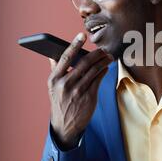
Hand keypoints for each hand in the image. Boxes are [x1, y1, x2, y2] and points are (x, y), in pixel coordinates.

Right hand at [47, 32, 112, 149]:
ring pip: (94, 70)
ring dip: (103, 61)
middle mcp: (65, 84)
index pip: (65, 58)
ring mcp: (77, 91)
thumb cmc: (60, 102)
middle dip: (96, 53)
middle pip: (84, 62)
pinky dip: (103, 71)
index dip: (75, 45)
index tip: (82, 35)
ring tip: (108, 56)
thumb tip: (52, 54)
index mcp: (54, 79)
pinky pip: (98, 79)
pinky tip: (106, 67)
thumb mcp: (52, 87)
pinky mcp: (89, 97)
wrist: (65, 125)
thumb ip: (55, 70)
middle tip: (103, 49)